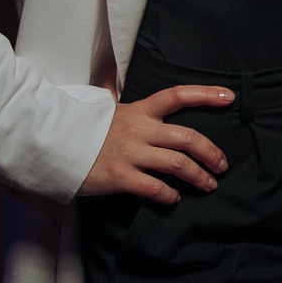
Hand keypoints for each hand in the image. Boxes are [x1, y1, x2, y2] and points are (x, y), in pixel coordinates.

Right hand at [79, 85, 233, 203]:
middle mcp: (139, 130)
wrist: (52, 145)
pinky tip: (175, 198)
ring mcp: (130, 153)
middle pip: (187, 138)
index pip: (177, 95)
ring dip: (199, 176)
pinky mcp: (119, 176)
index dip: (205, 95)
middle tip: (222, 165)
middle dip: (211, 153)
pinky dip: (170, 195)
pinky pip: (154, 187)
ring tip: (209, 184)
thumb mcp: (111, 110)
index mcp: (140, 110)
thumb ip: (130, 106)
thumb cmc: (87, 130)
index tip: (228, 97)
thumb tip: (121, 84)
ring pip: (177, 164)